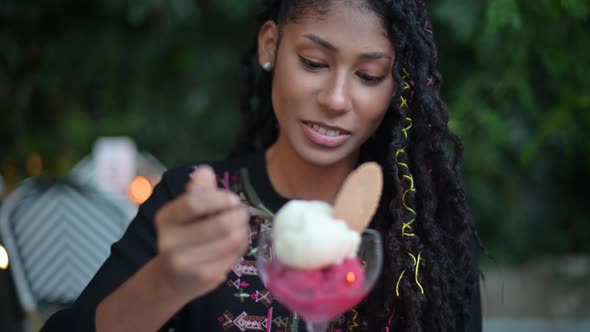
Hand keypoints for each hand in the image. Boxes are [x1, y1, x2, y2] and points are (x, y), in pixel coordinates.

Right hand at [154, 165, 248, 300]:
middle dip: (238, 216)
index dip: (219, 199)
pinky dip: (240, 247)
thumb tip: (205, 171)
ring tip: (240, 228)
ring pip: (230, 241)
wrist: (173, 279)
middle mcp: (169, 241)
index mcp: (165, 218)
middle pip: (218, 224)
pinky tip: (235, 245)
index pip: (193, 203)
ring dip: (242, 231)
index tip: (233, 199)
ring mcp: (185, 262)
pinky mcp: (203, 278)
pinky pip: (232, 256)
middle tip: (242, 214)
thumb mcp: (186, 213)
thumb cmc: (185, 237)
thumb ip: (199, 191)